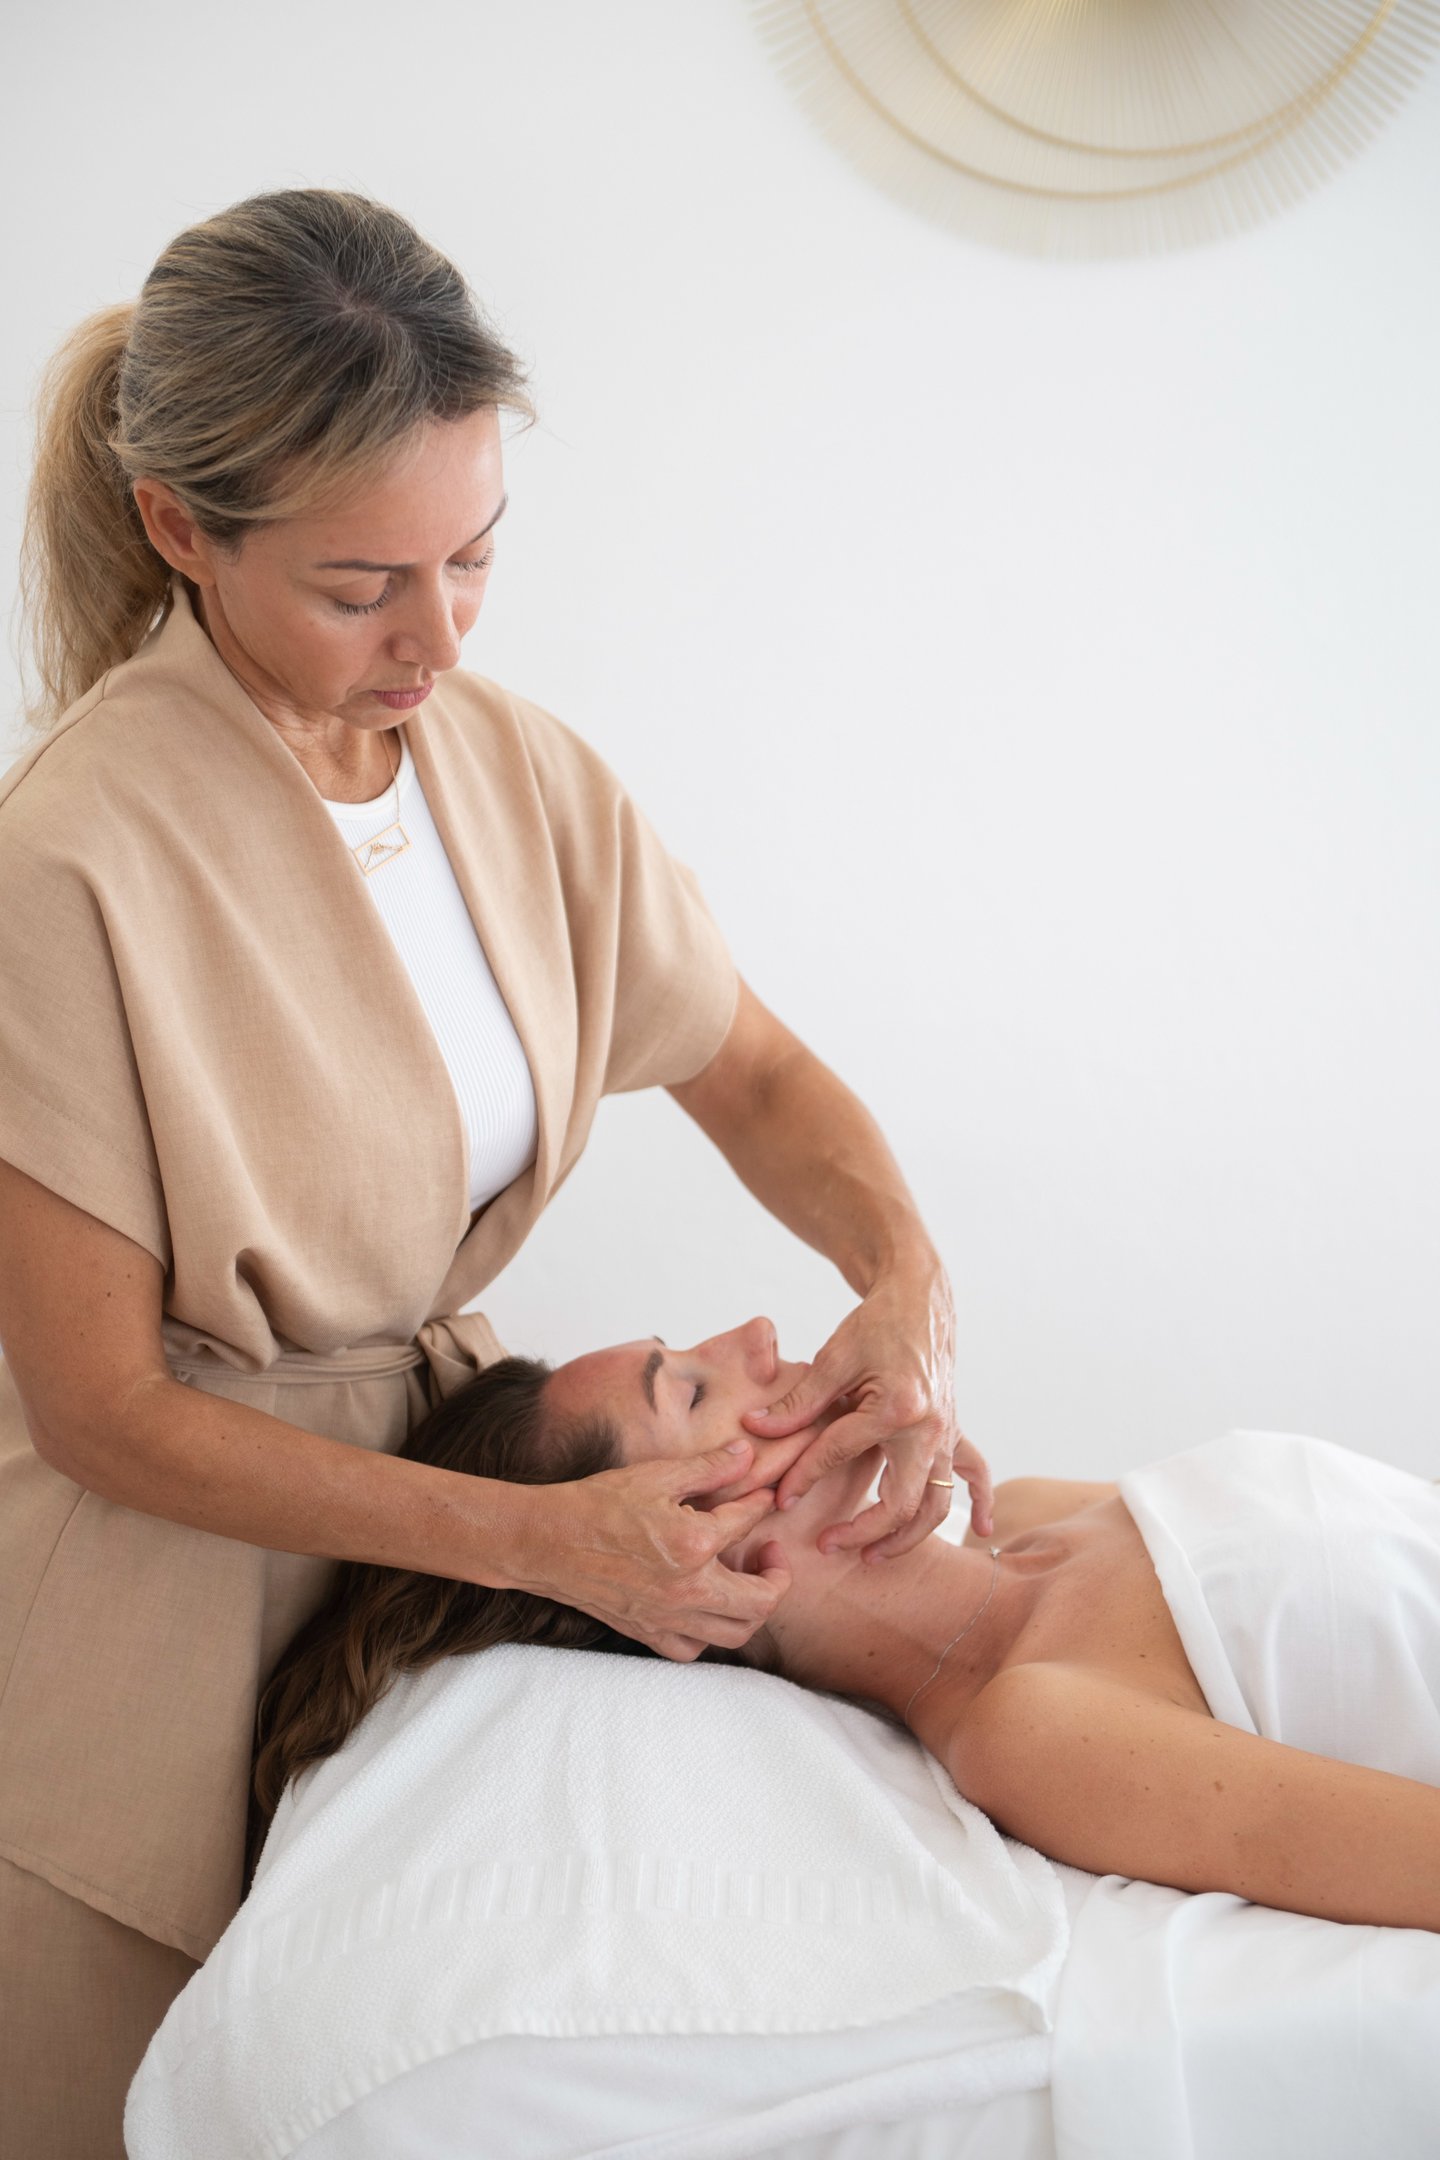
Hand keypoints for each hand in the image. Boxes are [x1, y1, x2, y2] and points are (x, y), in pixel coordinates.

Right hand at [528, 1439, 791, 1660]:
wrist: (545, 1541)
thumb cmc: (596, 1503)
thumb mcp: (656, 1475)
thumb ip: (708, 1468)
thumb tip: (745, 1456)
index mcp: (694, 1544)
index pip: (748, 1523)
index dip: (760, 1504)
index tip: (761, 1497)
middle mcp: (687, 1590)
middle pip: (761, 1602)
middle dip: (777, 1576)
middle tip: (768, 1552)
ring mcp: (668, 1617)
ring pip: (735, 1633)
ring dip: (751, 1608)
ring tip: (744, 1581)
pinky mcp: (647, 1633)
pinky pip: (694, 1648)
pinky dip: (710, 1632)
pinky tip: (705, 1606)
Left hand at [740, 1265, 994, 1556]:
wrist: (920, 1299)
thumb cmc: (876, 1324)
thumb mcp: (833, 1357)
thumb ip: (800, 1400)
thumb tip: (757, 1429)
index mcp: (896, 1407)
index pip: (839, 1454)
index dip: (803, 1477)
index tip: (778, 1498)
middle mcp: (929, 1428)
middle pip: (902, 1503)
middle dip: (863, 1531)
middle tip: (827, 1545)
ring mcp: (947, 1433)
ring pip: (936, 1504)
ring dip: (906, 1537)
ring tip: (871, 1557)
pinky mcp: (954, 1431)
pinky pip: (974, 1474)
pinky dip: (979, 1504)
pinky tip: (983, 1531)